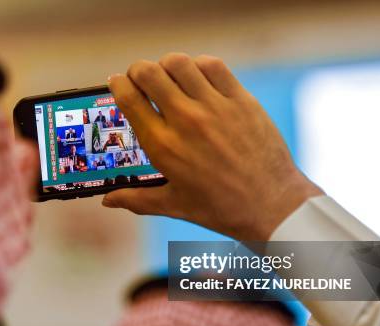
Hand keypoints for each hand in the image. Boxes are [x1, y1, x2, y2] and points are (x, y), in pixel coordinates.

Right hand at [102, 53, 322, 240]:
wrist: (271, 205)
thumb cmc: (220, 208)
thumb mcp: (173, 205)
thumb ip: (135, 199)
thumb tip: (108, 201)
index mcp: (164, 146)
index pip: (129, 98)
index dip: (117, 84)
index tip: (117, 83)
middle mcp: (186, 121)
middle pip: (149, 72)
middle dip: (138, 70)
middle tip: (140, 77)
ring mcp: (215, 107)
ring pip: (179, 62)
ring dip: (167, 64)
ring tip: (168, 75)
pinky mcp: (241, 100)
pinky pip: (213, 66)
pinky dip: (199, 65)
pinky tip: (198, 76)